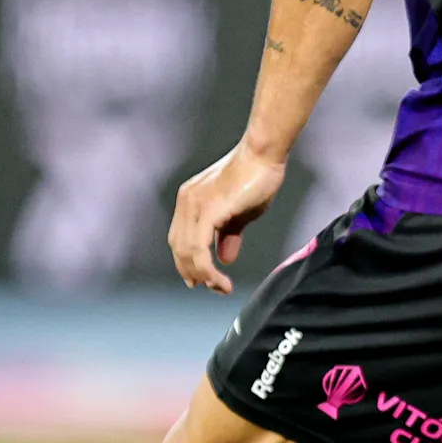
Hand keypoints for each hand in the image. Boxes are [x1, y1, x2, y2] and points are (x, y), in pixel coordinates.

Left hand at [169, 141, 285, 292]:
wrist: (262, 155)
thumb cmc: (255, 177)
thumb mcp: (239, 213)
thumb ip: (229, 234)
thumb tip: (225, 257)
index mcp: (190, 200)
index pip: (180, 238)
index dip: (186, 262)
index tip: (198, 279)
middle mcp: (187, 202)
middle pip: (179, 248)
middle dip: (192, 272)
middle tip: (210, 287)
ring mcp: (194, 205)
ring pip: (187, 252)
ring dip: (202, 275)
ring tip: (219, 287)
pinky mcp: (207, 210)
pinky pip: (199, 249)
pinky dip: (207, 269)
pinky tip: (220, 280)